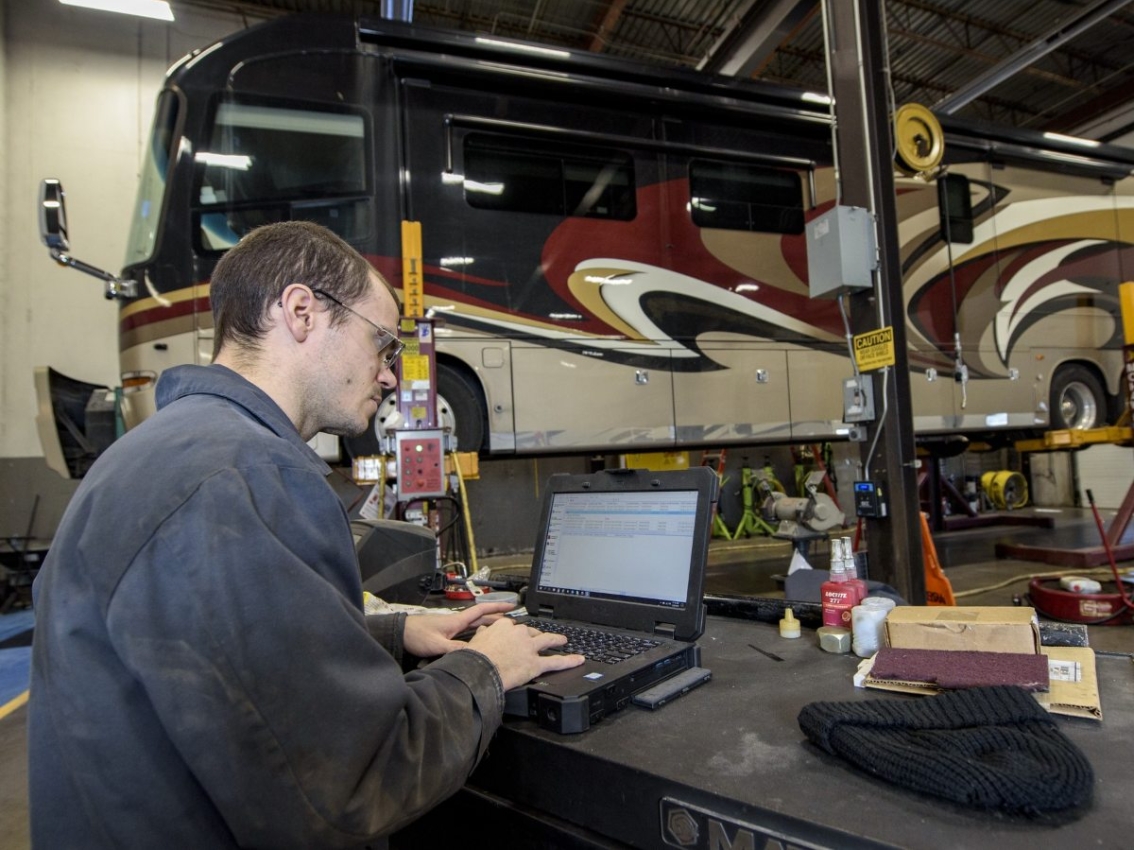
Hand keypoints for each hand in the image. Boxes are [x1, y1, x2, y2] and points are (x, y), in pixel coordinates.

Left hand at [401, 603, 515, 657]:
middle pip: (481, 617)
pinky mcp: (446, 633)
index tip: (511, 606)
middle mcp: (456, 621)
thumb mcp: (437, 644)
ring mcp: (452, 626)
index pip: (481, 611)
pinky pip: (467, 631)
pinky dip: (477, 633)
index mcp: (457, 620)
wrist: (400, 633)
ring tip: (502, 630)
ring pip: (475, 624)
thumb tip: (475, 653)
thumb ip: (455, 648)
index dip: (497, 607)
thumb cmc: (416, 635)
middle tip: (512, 621)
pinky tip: (481, 639)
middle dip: (497, 617)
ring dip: (488, 625)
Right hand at [465, 618, 585, 690]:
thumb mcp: (475, 641)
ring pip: (547, 641)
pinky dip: (569, 661)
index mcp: (504, 626)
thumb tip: (484, 631)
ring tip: (563, 640)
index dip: (516, 633)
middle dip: (536, 635)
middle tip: (539, 638)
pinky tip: (578, 660)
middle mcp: (519, 634)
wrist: (478, 672)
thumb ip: (483, 634)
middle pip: (531, 632)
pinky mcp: (535, 664)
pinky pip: (555, 662)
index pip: (514, 627)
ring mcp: (529, 648)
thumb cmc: (474, 659)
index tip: (517, 635)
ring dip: (556, 640)